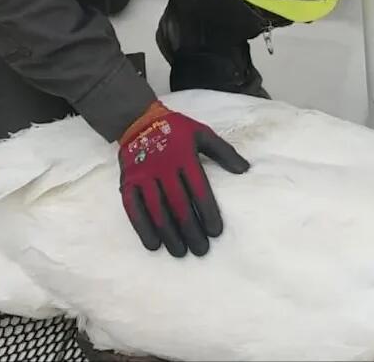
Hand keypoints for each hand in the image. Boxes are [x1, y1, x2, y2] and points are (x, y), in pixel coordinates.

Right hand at [118, 102, 249, 256]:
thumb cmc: (175, 130)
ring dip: (169, 233)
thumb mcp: (202, 133)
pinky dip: (142, 227)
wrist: (138, 121)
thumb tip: (245, 169)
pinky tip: (153, 244)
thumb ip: (224, 152)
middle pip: (178, 204)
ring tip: (180, 252)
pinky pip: (133, 208)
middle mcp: (162, 167)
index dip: (207, 212)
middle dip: (190, 229)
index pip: (198, 189)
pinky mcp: (127, 183)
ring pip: (157, 209)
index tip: (215, 232)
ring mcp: (143, 176)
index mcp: (184, 156)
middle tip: (201, 250)